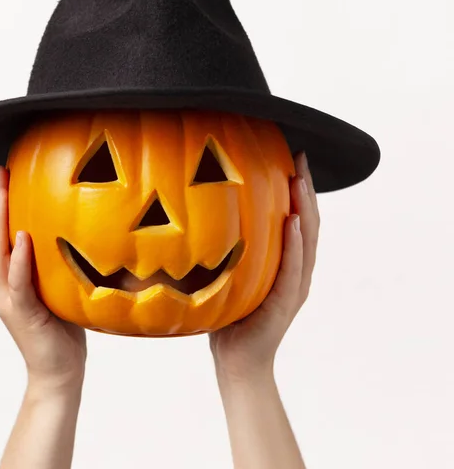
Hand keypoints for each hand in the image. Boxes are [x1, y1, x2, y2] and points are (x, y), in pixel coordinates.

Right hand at [0, 166, 86, 392]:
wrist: (59, 368)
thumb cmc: (62, 323)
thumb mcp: (56, 282)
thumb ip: (52, 257)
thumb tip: (71, 223)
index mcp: (5, 277)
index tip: (1, 173)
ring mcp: (7, 299)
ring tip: (3, 190)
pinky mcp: (22, 312)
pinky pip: (18, 283)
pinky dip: (18, 260)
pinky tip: (22, 238)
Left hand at [209, 151, 319, 381]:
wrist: (237, 358)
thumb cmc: (230, 314)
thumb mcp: (232, 271)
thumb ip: (233, 246)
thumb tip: (204, 210)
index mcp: (288, 262)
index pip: (299, 218)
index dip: (300, 189)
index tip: (294, 157)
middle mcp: (297, 271)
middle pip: (310, 223)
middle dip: (306, 189)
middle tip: (301, 158)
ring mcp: (296, 286)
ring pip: (307, 241)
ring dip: (306, 209)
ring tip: (300, 180)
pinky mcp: (287, 301)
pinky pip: (294, 268)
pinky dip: (296, 244)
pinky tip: (293, 222)